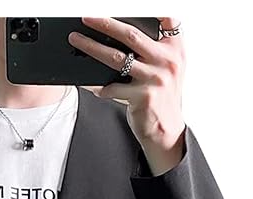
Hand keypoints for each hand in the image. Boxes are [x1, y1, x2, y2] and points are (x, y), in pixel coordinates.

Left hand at [68, 17, 185, 153]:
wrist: (166, 131)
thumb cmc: (161, 97)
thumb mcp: (167, 69)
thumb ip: (154, 49)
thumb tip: (119, 34)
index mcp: (175, 49)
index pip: (165, 19)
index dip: (147, 9)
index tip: (121, 5)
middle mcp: (168, 61)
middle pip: (131, 34)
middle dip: (106, 24)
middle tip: (87, 18)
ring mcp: (155, 79)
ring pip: (117, 58)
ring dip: (92, 48)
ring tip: (77, 41)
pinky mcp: (143, 97)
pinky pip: (112, 87)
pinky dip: (97, 85)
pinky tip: (87, 82)